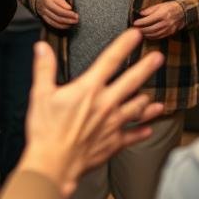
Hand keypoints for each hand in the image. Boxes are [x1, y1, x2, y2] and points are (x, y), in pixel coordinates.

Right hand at [20, 29, 164, 196]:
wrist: (54, 164)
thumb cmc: (45, 130)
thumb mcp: (40, 95)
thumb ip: (44, 69)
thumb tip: (42, 47)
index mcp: (89, 89)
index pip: (110, 60)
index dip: (124, 44)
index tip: (136, 33)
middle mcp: (106, 104)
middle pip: (131, 81)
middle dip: (146, 68)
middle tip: (159, 58)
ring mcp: (113, 124)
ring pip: (137, 108)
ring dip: (147, 102)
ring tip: (156, 100)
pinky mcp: (113, 143)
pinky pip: (132, 136)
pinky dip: (142, 132)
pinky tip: (149, 130)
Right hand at [35, 0, 79, 29]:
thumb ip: (64, 1)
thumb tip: (70, 9)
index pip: (58, 8)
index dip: (67, 12)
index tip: (75, 13)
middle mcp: (45, 7)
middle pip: (58, 15)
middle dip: (69, 18)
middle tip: (77, 18)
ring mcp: (44, 14)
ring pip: (56, 21)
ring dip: (66, 23)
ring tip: (74, 22)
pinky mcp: (45, 19)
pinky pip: (53, 24)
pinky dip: (62, 26)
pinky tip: (68, 25)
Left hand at [133, 1, 185, 39]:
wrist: (184, 11)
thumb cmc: (171, 6)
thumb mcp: (160, 5)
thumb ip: (150, 10)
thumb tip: (141, 14)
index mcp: (162, 14)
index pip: (148, 20)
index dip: (140, 22)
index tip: (135, 23)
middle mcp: (166, 22)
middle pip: (151, 28)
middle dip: (142, 30)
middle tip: (136, 29)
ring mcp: (169, 28)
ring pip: (155, 34)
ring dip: (146, 34)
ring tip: (140, 32)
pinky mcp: (171, 32)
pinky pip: (160, 36)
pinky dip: (152, 37)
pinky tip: (148, 35)